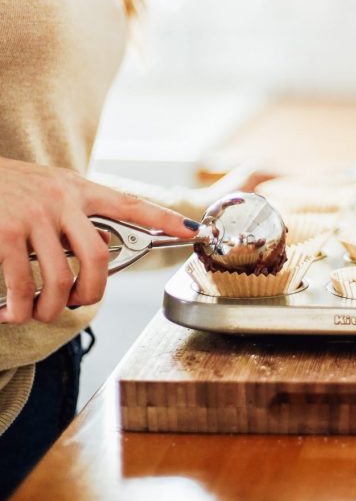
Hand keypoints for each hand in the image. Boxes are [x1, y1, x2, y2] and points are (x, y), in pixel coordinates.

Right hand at [0, 156, 198, 324]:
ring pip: (59, 279)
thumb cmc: (9, 187)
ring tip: (38, 312)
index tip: (191, 231)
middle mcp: (61, 198)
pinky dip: (19, 309)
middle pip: (98, 257)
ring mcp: (34, 215)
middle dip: (91, 293)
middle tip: (76, 303)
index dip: (163, 219)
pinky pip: (21, 285)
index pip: (130, 203)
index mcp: (77, 188)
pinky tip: (12, 311)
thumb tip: (101, 246)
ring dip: (50, 309)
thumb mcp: (49, 189)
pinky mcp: (6, 232)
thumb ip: (76, 214)